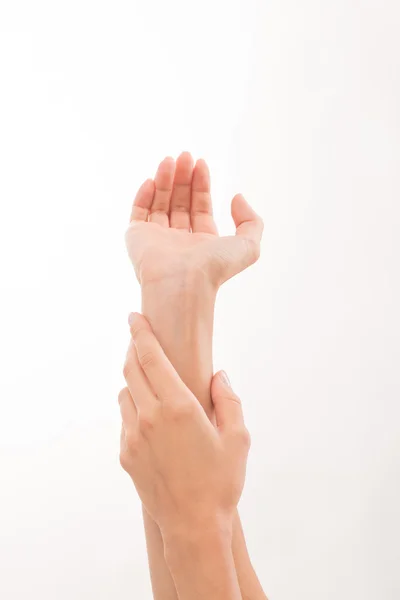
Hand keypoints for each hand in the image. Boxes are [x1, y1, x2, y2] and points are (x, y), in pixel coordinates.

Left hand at [119, 312, 250, 537]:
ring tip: (151, 380)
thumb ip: (228, 399)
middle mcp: (149, 416)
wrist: (193, 527)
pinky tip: (151, 415)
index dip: (141, 333)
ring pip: (125, 393)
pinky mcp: (126, 454)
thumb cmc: (221, 481)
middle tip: (142, 339)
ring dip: (135, 380)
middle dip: (135, 349)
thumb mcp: (238, 438)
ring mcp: (133, 436)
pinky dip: (134, 407)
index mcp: (178, 407)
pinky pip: (125, 419)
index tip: (134, 317)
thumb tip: (217, 374)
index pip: (151, 357)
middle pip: (131, 369)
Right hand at [125, 152, 263, 288]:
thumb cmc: (214, 268)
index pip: (200, 207)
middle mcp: (179, 241)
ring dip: (164, 180)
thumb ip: (251, 221)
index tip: (200, 163)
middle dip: (183, 178)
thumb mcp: (248, 245)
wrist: (182, 283)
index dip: (201, 184)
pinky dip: (143, 195)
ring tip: (170, 159)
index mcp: (202, 243)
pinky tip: (152, 179)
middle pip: (179, 202)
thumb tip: (237, 197)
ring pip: (159, 204)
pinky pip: (138, 213)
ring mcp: (156, 239)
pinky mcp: (136, 238)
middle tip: (185, 155)